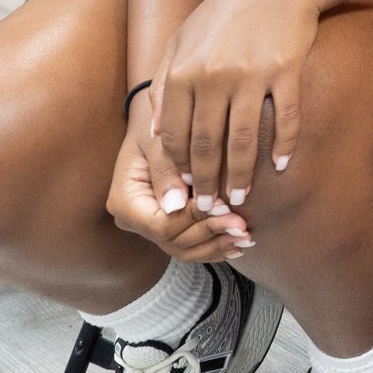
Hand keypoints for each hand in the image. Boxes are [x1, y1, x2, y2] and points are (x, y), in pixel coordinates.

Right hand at [107, 95, 254, 261]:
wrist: (157, 122)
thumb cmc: (159, 124)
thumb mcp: (159, 139)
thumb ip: (166, 169)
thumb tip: (176, 206)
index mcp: (125, 200)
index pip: (162, 224)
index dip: (196, 220)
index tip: (226, 208)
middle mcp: (132, 220)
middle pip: (173, 241)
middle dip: (211, 235)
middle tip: (245, 228)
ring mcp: (147, 227)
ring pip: (182, 249)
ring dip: (216, 246)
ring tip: (247, 239)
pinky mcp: (164, 227)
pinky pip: (187, 246)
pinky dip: (212, 246)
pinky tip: (237, 244)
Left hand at [154, 0, 313, 213]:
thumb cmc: (226, 13)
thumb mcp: (182, 41)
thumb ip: (165, 86)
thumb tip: (158, 135)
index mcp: (183, 71)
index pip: (177, 136)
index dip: (180, 170)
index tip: (184, 192)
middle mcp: (213, 76)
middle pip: (208, 145)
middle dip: (207, 183)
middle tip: (210, 207)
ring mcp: (251, 75)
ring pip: (244, 140)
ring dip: (242, 175)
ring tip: (240, 197)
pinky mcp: (285, 71)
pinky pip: (284, 119)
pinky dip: (283, 146)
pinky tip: (281, 165)